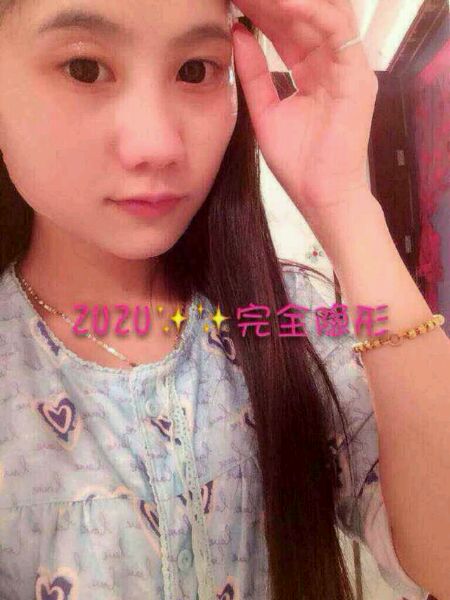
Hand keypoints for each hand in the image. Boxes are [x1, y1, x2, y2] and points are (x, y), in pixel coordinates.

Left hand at [231, 0, 378, 216]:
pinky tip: (282, 3)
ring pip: (325, 15)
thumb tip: (237, 33)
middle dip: (274, 2)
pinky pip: (337, 31)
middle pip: (305, 17)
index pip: (288, 30)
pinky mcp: (357, 76)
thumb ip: (254, 73)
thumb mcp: (265, 110)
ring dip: (292, 2)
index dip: (262, 12)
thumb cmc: (297, 162)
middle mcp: (332, 65)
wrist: (319, 195)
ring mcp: (347, 68)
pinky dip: (312, 12)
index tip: (236, 0)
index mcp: (312, 73)